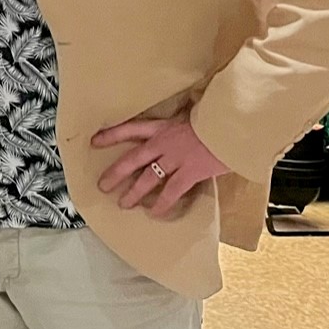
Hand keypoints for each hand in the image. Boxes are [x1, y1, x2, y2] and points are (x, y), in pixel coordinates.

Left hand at [93, 112, 231, 217]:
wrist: (234, 124)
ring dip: (134, 192)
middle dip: (116, 173)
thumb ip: (181, 126)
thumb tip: (180, 130)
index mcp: (163, 126)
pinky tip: (154, 212)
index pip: (131, 128)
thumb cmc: (217, 118)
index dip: (111, 135)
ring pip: (148, 178)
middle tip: (102, 185)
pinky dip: (162, 203)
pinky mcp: (191, 172)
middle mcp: (164, 142)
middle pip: (132, 159)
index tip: (94, 141)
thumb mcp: (193, 116)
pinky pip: (172, 191)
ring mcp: (176, 158)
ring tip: (123, 203)